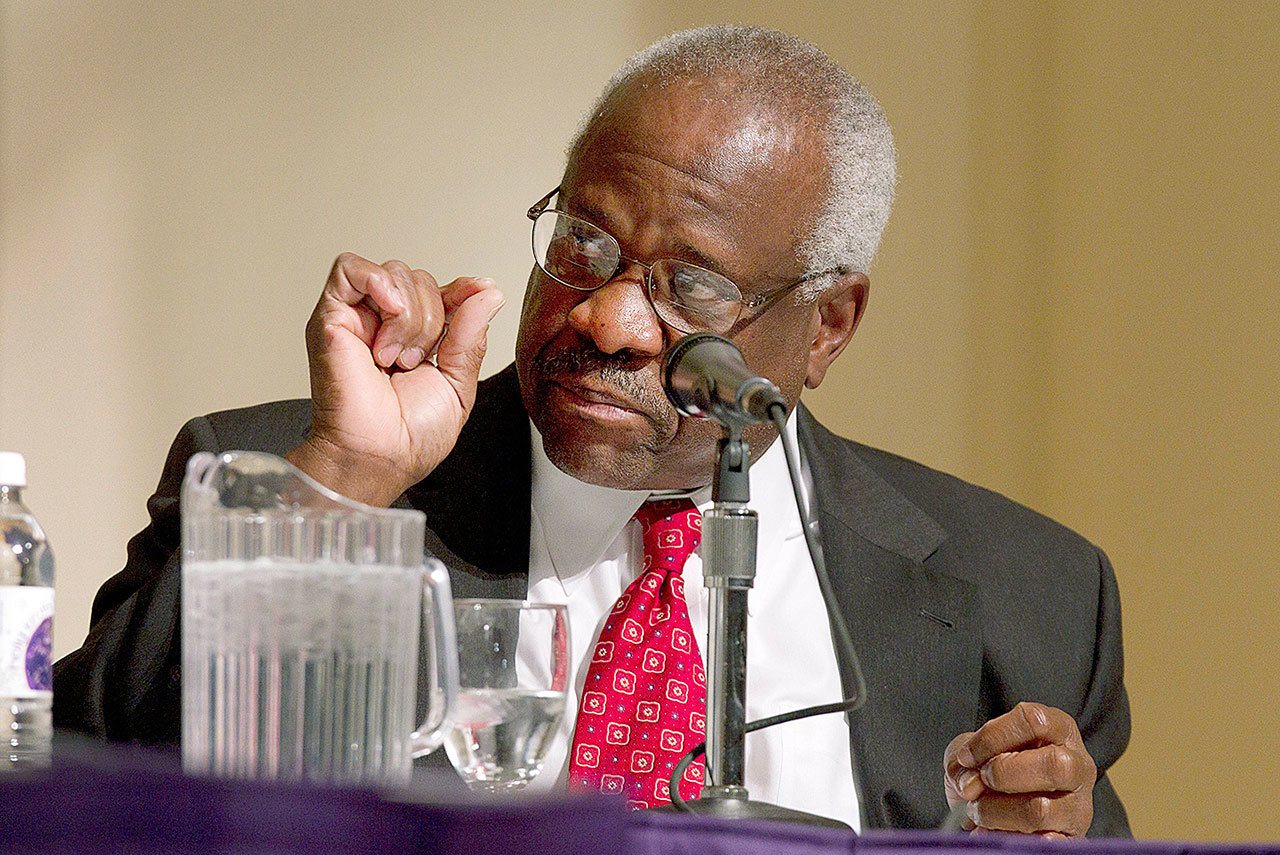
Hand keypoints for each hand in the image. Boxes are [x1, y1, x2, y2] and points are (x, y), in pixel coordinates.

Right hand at [286, 252, 503, 505]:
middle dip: (431, 317)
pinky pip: (350, 268)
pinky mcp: (329, 316)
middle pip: (418, 278)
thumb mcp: (458, 383)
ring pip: (394, 272)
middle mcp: (382, 323)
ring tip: (396, 358)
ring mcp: (355, 317)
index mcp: (413, 337)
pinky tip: (388, 319)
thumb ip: (471, 335)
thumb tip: (488, 292)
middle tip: (415, 361)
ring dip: (409, 315)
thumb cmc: (410, 435)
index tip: (478, 297)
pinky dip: (378, 285)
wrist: (379, 456)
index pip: (438, 290)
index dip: (460, 291)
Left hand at [944, 701, 1096, 838]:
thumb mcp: (973, 750)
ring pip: (1040, 810)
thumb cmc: (992, 769)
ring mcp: (1078, 806)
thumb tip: (969, 784)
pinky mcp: (1071, 839)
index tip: (967, 755)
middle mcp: (1077, 765)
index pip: (1034, 721)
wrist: (1001, 810)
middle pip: (1054, 764)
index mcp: (1058, 730)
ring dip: (995, 812)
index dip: (993, 737)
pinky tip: (993, 832)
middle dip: (1002, 773)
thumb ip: (964, 756)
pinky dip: (1008, 838)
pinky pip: (1043, 844)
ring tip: (979, 811)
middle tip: (981, 781)